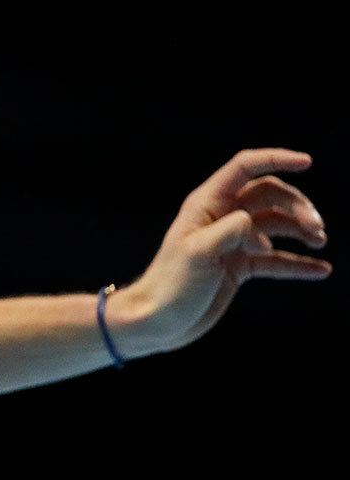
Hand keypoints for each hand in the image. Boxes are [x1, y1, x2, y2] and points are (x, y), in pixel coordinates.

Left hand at [115, 148, 329, 357]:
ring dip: (300, 229)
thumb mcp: (198, 252)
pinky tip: (321, 270)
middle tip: (317, 229)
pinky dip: (299, 263)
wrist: (159, 320)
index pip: (244, 168)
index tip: (306, 161)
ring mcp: (233, 242)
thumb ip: (232, 232)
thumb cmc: (171, 284)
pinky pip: (277, 260)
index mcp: (207, 204)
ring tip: (320, 242)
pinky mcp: (240, 266)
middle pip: (268, 196)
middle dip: (296, 205)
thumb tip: (263, 234)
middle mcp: (221, 218)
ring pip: (276, 225)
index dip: (274, 159)